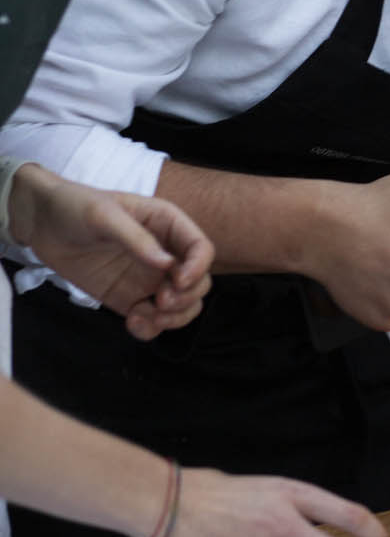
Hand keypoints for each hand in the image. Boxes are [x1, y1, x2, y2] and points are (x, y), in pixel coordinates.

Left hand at [9, 164, 212, 339]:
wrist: (42, 223)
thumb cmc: (75, 207)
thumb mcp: (104, 216)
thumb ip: (137, 239)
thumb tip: (167, 265)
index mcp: (167, 224)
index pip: (201, 249)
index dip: (198, 268)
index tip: (177, 282)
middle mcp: (165, 252)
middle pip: (199, 283)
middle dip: (185, 298)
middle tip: (159, 302)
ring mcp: (148, 278)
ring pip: (182, 307)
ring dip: (172, 319)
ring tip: (141, 316)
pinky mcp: (130, 299)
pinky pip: (153, 321)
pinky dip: (150, 329)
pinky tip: (131, 322)